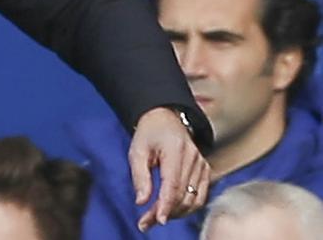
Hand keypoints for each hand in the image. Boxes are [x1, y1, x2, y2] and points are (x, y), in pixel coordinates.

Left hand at [129, 107, 209, 231]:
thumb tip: (142, 201)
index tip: (158, 220)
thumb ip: (139, 176)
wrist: (166, 118)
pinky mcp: (205, 170)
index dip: (166, 205)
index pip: (174, 184)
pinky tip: (172, 211)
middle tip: (146, 223)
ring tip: (155, 218)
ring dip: (176, 213)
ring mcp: (202, 165)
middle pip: (183, 195)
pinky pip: (200, 196)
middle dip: (165, 212)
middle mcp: (194, 159)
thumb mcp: (137, 151)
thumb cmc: (149, 134)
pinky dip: (187, 207)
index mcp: (176, 150)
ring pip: (194, 199)